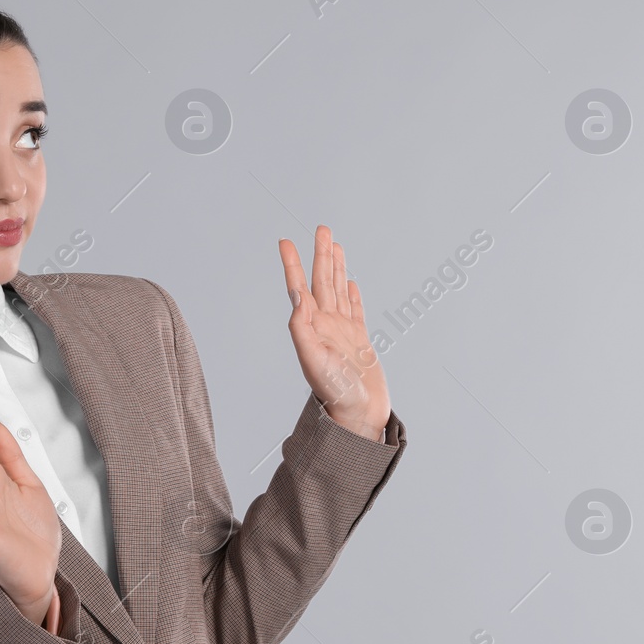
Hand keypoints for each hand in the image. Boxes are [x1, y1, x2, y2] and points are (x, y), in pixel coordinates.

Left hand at [277, 225, 391, 440]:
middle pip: (321, 281)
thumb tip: (296, 293)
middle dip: (321, 255)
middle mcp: (324, 325)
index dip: (291, 264)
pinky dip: (352, 294)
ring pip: (338, 290)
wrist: (357, 415)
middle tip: (322, 228)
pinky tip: (349, 282)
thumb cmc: (335, 392)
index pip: (298, 288)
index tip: (284, 241)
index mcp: (310, 327)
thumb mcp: (313, 358)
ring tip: (335, 245)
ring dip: (336, 268)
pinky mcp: (358, 340)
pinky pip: (355, 310)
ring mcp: (342, 331)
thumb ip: (301, 325)